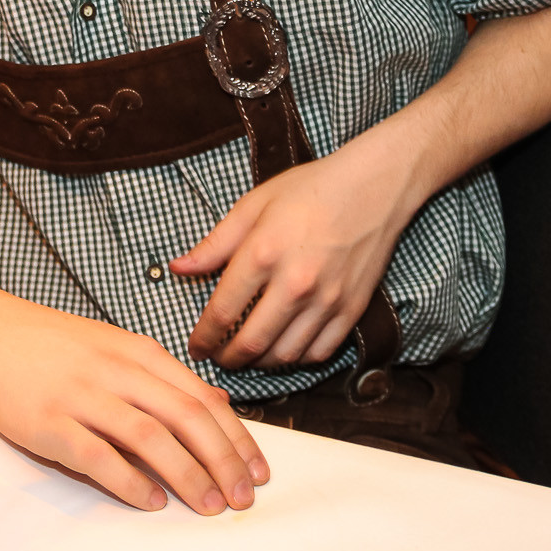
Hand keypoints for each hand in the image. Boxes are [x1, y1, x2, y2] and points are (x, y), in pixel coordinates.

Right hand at [0, 279, 268, 513]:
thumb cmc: (47, 342)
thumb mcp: (110, 343)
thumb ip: (156, 374)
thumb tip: (211, 405)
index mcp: (136, 350)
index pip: (202, 396)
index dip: (236, 437)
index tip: (257, 469)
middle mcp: (115, 369)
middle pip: (186, 417)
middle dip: (223, 461)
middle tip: (242, 497)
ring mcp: (81, 395)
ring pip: (150, 437)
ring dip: (187, 475)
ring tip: (209, 505)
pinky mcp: (49, 421)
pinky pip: (98, 456)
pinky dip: (130, 481)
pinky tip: (152, 501)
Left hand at [172, 134, 416, 369]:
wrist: (372, 187)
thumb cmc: (309, 191)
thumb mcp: (253, 205)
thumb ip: (214, 243)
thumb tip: (178, 268)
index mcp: (263, 254)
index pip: (222, 312)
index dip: (203, 337)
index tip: (195, 347)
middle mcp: (295, 284)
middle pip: (251, 343)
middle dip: (226, 358)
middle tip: (216, 357)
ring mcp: (326, 300)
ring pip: (285, 355)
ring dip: (259, 363)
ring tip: (246, 355)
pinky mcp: (351, 309)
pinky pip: (319, 353)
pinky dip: (297, 359)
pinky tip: (284, 348)